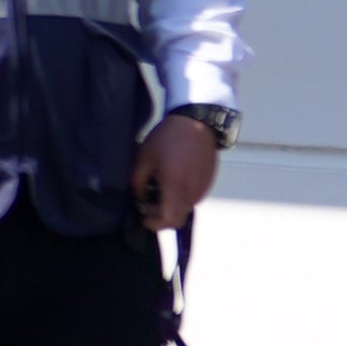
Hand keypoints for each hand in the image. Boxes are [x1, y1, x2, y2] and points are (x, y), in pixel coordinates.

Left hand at [135, 114, 221, 228]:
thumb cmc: (168, 138)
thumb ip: (138, 183)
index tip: (143, 216)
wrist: (197, 121)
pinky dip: (180, 193)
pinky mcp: (208, 181)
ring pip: (184, 205)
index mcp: (176, 188)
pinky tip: (172, 175)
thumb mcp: (144, 158)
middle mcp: (193, 192)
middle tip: (146, 197)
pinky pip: (192, 195)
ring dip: (171, 201)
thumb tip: (138, 198)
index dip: (154, 223)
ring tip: (159, 182)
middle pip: (176, 215)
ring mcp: (203, 188)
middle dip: (159, 212)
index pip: (169, 221)